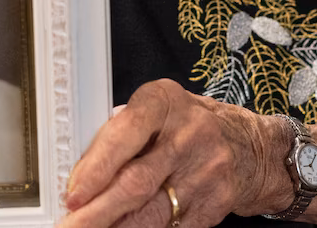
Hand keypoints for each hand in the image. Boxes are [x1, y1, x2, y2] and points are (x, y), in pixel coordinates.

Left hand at [60, 79, 287, 227]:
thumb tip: (79, 173)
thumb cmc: (186, 123)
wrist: (246, 143)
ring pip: (152, 213)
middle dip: (97, 212)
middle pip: (136, 183)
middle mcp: (189, 134)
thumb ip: (119, 134)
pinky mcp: (217, 202)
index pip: (124, 134)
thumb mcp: (154, 110)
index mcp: (164, 102)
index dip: (95, 168)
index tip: (73, 194)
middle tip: (70, 225)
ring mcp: (206, 170)